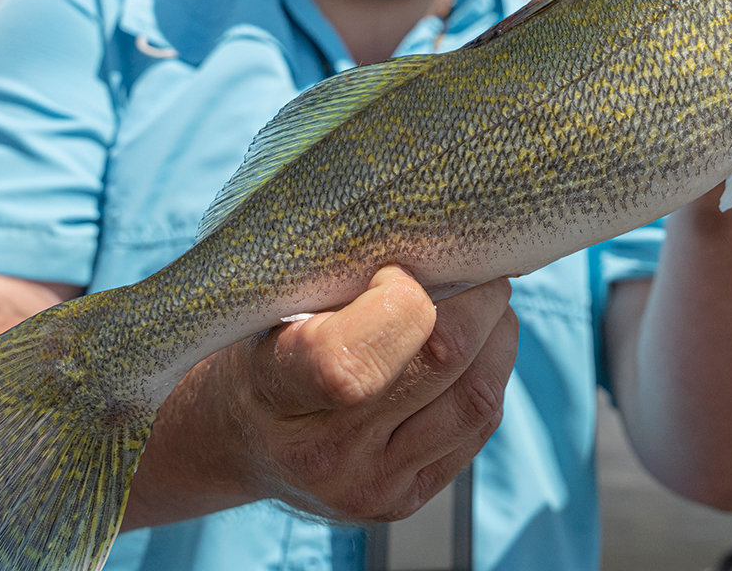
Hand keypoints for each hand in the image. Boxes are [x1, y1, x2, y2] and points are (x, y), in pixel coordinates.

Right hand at [134, 265, 517, 525]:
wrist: (234, 438)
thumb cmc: (262, 345)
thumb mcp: (274, 303)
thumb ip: (344, 276)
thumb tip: (439, 233)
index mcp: (277, 391)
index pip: (351, 361)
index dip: (403, 300)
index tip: (399, 270)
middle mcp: (324, 453)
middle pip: (440, 361)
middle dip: (477, 297)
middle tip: (475, 262)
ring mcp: (371, 486)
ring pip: (478, 396)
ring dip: (497, 332)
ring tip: (483, 299)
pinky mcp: (408, 499)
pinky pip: (480, 424)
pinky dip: (492, 369)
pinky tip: (477, 343)